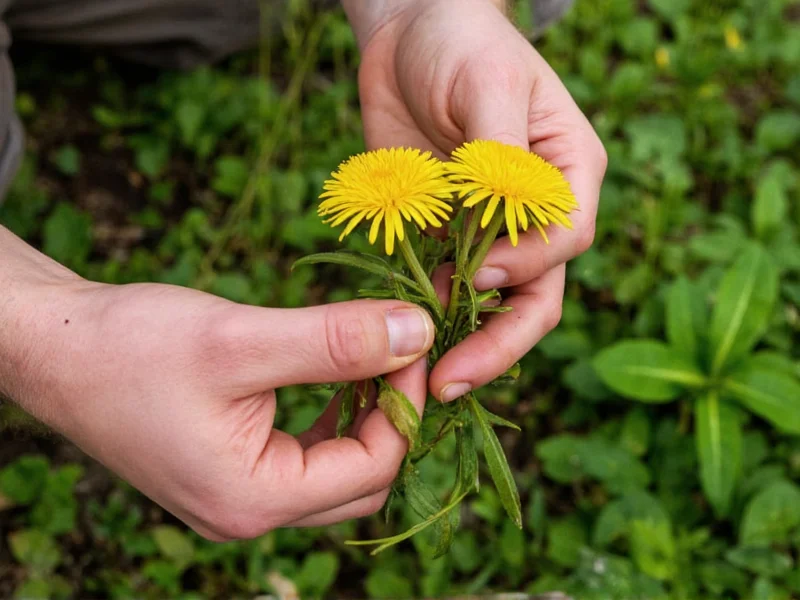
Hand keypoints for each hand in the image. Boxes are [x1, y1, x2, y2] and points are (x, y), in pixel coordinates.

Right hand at [2, 248, 433, 539]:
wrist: (54, 348)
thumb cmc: (130, 346)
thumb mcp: (241, 339)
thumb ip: (336, 342)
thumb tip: (418, 332)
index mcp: (255, 499)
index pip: (374, 466)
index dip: (407, 401)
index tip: (412, 338)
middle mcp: (250, 512)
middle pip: (364, 480)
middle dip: (395, 415)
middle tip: (400, 351)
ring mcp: (239, 496)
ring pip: (338, 470)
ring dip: (366, 417)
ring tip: (374, 358)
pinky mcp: (231, 469)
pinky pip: (307, 457)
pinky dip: (333, 418)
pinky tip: (336, 375)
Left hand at [347, 0, 606, 400]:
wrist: (407, 35)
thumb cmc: (460, 42)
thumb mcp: (488, 84)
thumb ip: (499, 160)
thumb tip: (496, 236)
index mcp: (568, 174)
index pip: (566, 239)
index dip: (526, 266)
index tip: (477, 274)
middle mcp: (537, 212)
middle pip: (535, 294)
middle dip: (497, 343)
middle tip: (448, 381)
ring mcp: (490, 230)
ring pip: (490, 306)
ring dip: (458, 342)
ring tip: (417, 374)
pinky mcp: (445, 236)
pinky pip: (441, 287)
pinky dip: (424, 316)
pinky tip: (396, 336)